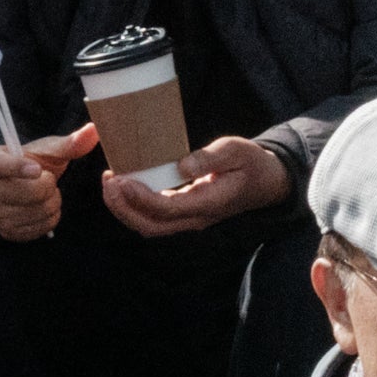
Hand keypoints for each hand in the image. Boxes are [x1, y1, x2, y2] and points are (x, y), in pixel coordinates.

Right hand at [0, 125, 95, 243]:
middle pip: (31, 192)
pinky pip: (40, 229)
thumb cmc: (36, 163)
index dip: (19, 168)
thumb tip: (94, 130)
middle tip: (47, 179)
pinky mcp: (7, 231)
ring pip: (38, 212)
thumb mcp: (49, 150)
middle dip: (50, 186)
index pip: (1, 165)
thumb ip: (70, 142)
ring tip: (45, 193)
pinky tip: (43, 208)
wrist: (24, 186)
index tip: (37, 169)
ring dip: (53, 203)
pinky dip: (50, 218)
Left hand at [102, 130, 290, 233]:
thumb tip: (181, 165)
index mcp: (209, 203)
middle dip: (124, 208)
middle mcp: (196, 218)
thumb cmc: (252, 163)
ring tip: (110, 184)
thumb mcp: (237, 151)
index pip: (168, 208)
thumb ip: (210, 158)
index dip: (142, 197)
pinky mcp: (184, 214)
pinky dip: (134, 206)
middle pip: (151, 226)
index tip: (122, 180)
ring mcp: (190, 219)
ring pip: (149, 226)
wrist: (267, 182)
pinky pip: (154, 218)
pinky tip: (124, 186)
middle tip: (108, 183)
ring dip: (125, 209)